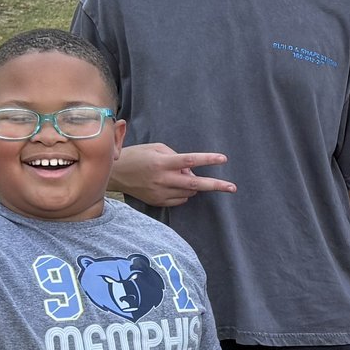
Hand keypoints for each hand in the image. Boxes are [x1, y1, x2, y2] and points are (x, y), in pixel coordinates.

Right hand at [114, 141, 235, 207]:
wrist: (116, 174)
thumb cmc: (138, 156)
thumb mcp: (157, 148)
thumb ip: (177, 157)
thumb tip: (193, 171)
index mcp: (162, 162)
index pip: (190, 160)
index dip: (208, 160)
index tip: (223, 159)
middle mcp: (163, 179)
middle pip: (195, 183)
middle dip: (216, 185)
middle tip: (232, 187)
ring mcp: (160, 192)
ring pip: (189, 192)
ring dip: (194, 185)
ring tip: (181, 177)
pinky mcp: (158, 201)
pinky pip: (180, 200)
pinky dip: (184, 193)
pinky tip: (174, 186)